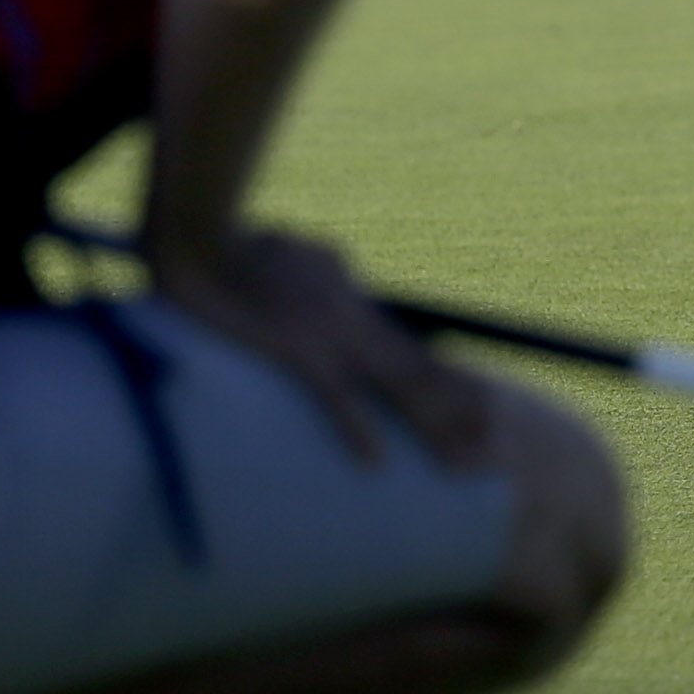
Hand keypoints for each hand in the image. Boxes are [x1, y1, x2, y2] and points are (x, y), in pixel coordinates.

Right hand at [147, 224, 493, 470]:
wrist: (199, 231)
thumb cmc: (232, 243)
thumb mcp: (298, 246)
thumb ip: (328, 261)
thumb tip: (348, 268)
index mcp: (352, 294)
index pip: (408, 347)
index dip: (448, 381)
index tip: (482, 406)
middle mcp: (353, 315)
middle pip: (418, 371)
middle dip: (459, 411)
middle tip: (495, 446)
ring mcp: (330, 332)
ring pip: (394, 385)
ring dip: (431, 425)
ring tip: (462, 461)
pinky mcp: (296, 346)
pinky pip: (335, 396)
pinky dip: (357, 429)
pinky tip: (376, 462)